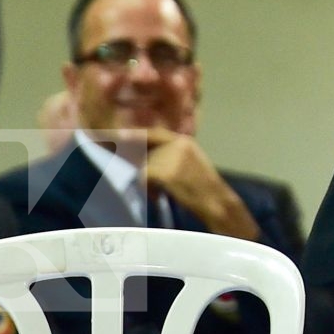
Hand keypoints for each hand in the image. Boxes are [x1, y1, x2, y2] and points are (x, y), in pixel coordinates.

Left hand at [143, 127, 260, 239]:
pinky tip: (159, 195)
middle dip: (143, 167)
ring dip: (147, 181)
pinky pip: (144, 178)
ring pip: (144, 166)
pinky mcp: (166, 173)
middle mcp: (177, 145)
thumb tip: (144, 157)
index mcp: (184, 141)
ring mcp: (171, 158)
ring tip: (161, 192)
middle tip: (152, 184)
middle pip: (145, 152)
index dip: (135, 135)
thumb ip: (171, 155)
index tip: (118, 135)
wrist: (215, 200)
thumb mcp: (191, 162)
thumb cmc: (203, 186)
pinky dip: (147, 188)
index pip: (154, 133)